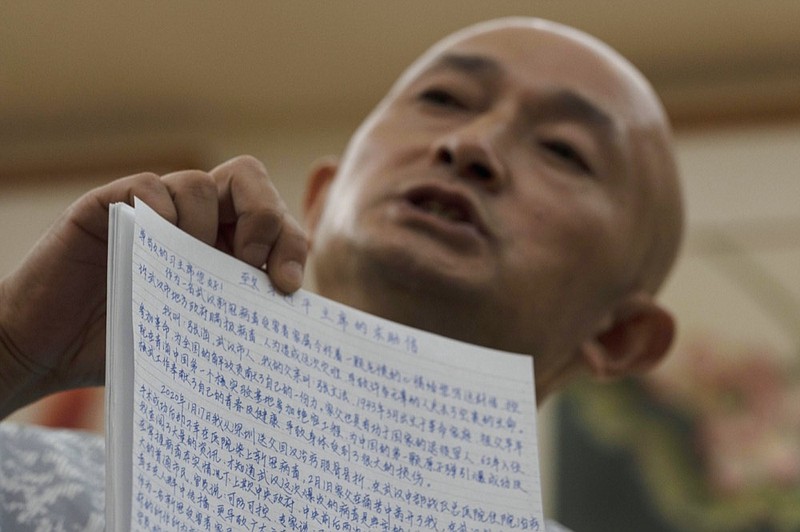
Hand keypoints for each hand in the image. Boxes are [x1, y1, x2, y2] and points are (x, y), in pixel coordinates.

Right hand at [0, 155, 307, 417]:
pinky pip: (149, 187)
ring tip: (189, 269)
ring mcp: (153, 209)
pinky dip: (161, 213)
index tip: (285, 287)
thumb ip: (239, 315)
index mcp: (224, 244)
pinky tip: (157, 245)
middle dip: (265, 216)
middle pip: (249, 179)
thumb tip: (296, 327)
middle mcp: (195, 219)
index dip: (292, 244)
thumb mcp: (201, 334)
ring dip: (207, 225)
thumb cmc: (132, 346)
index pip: (275, 221)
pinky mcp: (109, 206)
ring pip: (202, 182)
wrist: (49, 353)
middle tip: (251, 262)